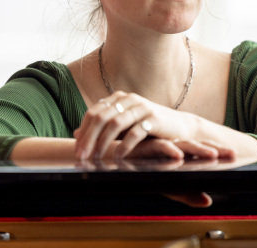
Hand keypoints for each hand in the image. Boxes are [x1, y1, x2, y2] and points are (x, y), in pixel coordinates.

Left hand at [74, 91, 233, 160]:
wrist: (181, 127)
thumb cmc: (149, 127)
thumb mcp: (123, 126)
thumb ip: (102, 128)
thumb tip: (75, 134)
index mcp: (119, 98)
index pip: (93, 113)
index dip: (83, 132)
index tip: (76, 150)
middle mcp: (129, 99)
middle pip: (101, 118)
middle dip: (89, 138)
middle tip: (81, 156)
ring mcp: (142, 107)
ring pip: (115, 124)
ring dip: (103, 143)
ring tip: (96, 158)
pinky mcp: (154, 119)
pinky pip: (134, 132)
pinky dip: (124, 146)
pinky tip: (118, 157)